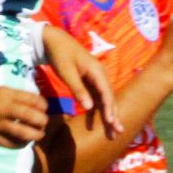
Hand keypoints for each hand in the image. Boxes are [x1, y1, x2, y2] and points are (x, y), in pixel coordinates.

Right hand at [0, 86, 48, 147]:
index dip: (43, 105)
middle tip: (44, 122)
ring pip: (23, 133)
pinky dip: (22, 143)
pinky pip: (12, 144)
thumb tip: (40, 106)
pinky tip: (25, 140)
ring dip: (36, 134)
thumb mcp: (1, 90)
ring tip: (39, 133)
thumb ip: (19, 97)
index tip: (45, 108)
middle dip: (42, 120)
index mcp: (4, 94)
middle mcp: (0, 109)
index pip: (31, 100)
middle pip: (30, 117)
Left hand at [41, 25, 120, 139]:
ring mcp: (95, 78)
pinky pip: (96, 97)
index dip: (109, 108)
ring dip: (108, 113)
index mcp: (97, 71)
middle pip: (109, 97)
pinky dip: (98, 108)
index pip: (106, 93)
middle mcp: (100, 75)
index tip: (111, 122)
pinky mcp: (89, 81)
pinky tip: (98, 121)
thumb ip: (78, 90)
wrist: (54, 40)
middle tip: (118, 131)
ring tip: (113, 130)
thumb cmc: (60, 55)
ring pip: (104, 98)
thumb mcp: (67, 72)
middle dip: (114, 114)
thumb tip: (89, 108)